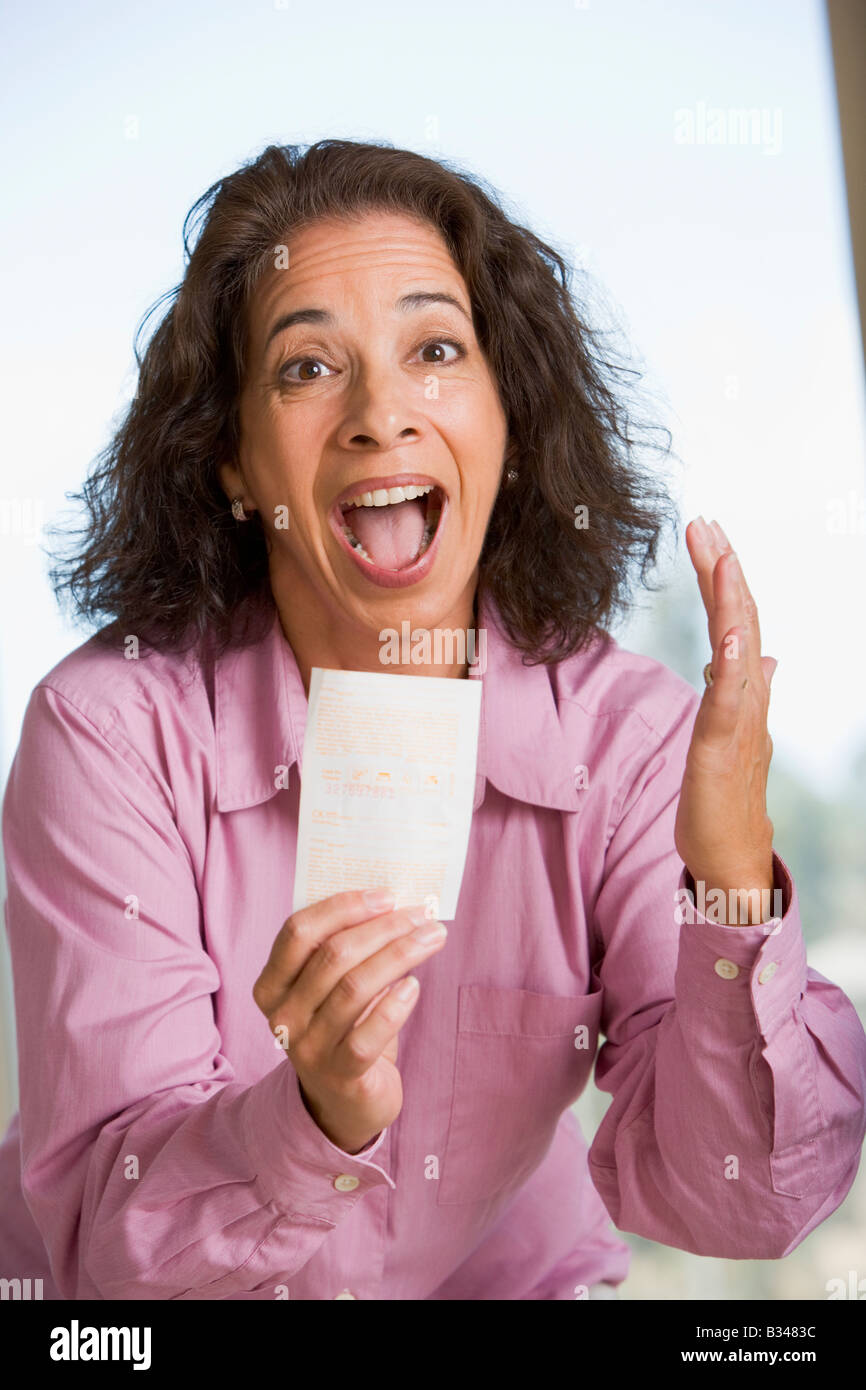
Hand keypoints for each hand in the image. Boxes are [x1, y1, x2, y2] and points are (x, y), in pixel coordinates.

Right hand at [253, 890, 446, 1152]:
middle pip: (333, 955)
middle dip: (383, 928)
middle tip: (422, 914)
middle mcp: (283, 1015)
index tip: (386, 895)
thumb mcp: (329, 989)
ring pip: (355, 987)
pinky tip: (415, 986)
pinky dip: (396, 1005)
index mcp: (272, 985)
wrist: (344, 1103)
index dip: (342, 907)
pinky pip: (370, 1033)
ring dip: (400, 955)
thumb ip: (342, 950)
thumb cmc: (343, 1028)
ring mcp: (309, 1047)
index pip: (298, 932)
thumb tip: (392, 904)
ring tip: (432, 938)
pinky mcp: (341, 1074)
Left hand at [674, 517, 778, 924]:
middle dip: (722, 569)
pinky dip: (734, 665)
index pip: (735, 620)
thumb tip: (763, 655)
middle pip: (738, 620)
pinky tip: (730, 635)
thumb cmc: (724, 797)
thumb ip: (742, 690)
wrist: (730, 856)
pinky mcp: (723, 749)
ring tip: (722, 557)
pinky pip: (731, 701)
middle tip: (705, 522)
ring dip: (730, 601)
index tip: (707, 533)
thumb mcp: (729, 733)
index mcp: (743, 690)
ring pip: (739, 649)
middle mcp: (748, 697)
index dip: (723, 577)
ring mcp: (740, 721)